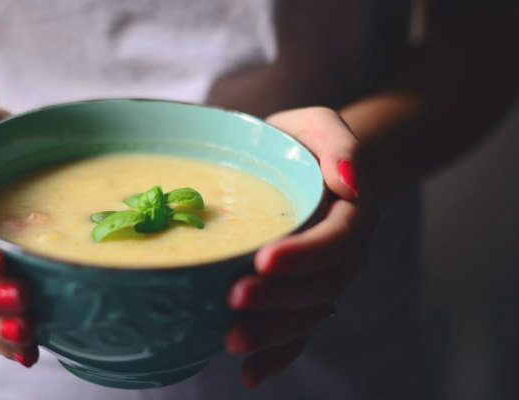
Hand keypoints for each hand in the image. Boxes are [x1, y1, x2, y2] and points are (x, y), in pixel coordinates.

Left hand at [225, 107, 377, 386]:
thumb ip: (339, 141)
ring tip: (231, 340)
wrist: (302, 164)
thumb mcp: (318, 124)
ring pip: (307, 315)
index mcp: (352, 213)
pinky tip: (248, 374)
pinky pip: (297, 333)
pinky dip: (276, 356)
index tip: (263, 259)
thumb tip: (350, 183)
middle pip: (320, 285)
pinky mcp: (302, 297)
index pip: (336, 240)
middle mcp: (344, 253)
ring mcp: (324, 280)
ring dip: (272, 332)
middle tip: (234, 299)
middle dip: (279, 299)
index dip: (304, 255)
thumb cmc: (302, 142)